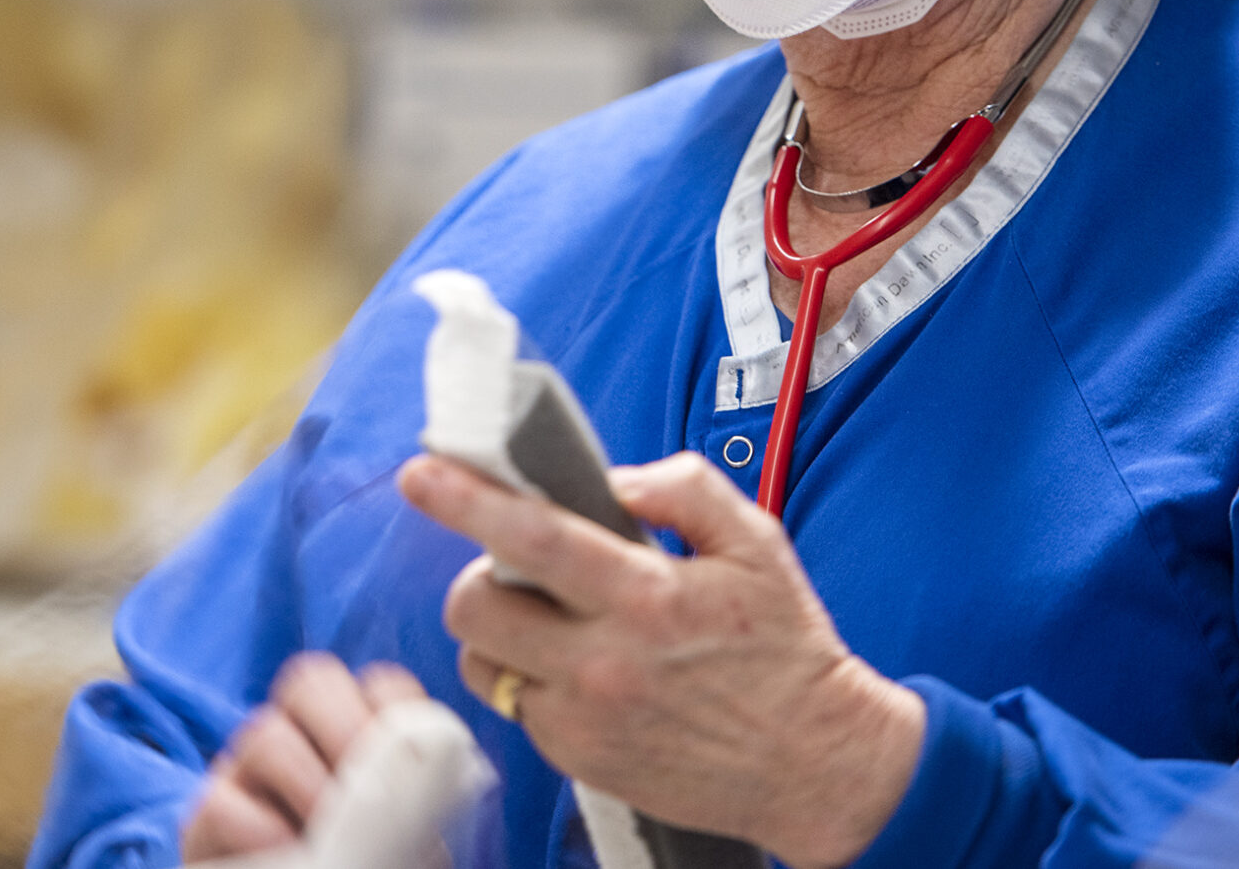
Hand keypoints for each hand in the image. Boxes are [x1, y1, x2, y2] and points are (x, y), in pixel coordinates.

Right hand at [181, 652, 430, 861]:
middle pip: (312, 682)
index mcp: (348, 731)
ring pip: (266, 735)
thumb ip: (410, 803)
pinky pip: (222, 801)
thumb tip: (436, 785)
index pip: (379, 684)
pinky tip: (288, 853)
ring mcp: (243, 771)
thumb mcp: (395, 836)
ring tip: (332, 832)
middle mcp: (293, 735)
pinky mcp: (204, 818)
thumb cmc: (358, 866)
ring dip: (309, 785)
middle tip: (372, 791)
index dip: (400, 709)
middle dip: (348, 728)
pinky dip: (260, 830)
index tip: (418, 762)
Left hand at [397, 451, 924, 868]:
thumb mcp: (756, 544)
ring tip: (545, 619)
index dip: (467, 501)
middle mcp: (607, 663)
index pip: (532, 539)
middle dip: (476, 574)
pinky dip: (530, 679)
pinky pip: (517, 707)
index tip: (421, 474)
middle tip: (510, 565)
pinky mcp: (580, 761)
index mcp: (649, 596)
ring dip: (496, 631)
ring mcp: (587, 720)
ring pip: (482, 662)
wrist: (817, 763)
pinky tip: (578, 667)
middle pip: (475, 608)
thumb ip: (685, 489)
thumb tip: (615, 479)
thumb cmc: (787, 650)